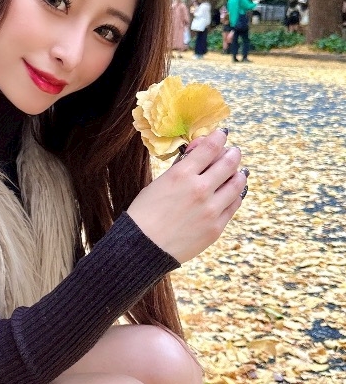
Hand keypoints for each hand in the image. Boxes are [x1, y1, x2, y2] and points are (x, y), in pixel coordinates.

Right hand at [126, 129, 246, 262]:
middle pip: (228, 163)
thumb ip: (182, 167)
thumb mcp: (159, 183)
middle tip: (233, 152)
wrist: (143, 248)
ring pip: (237, 183)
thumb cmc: (145, 214)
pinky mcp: (216, 227)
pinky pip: (234, 205)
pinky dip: (236, 194)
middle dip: (233, 154)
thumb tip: (199, 150)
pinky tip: (234, 191)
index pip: (211, 147)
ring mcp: (211, 209)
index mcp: (182, 174)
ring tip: (238, 171)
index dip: (219, 137)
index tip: (222, 135)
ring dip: (239, 173)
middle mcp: (200, 189)